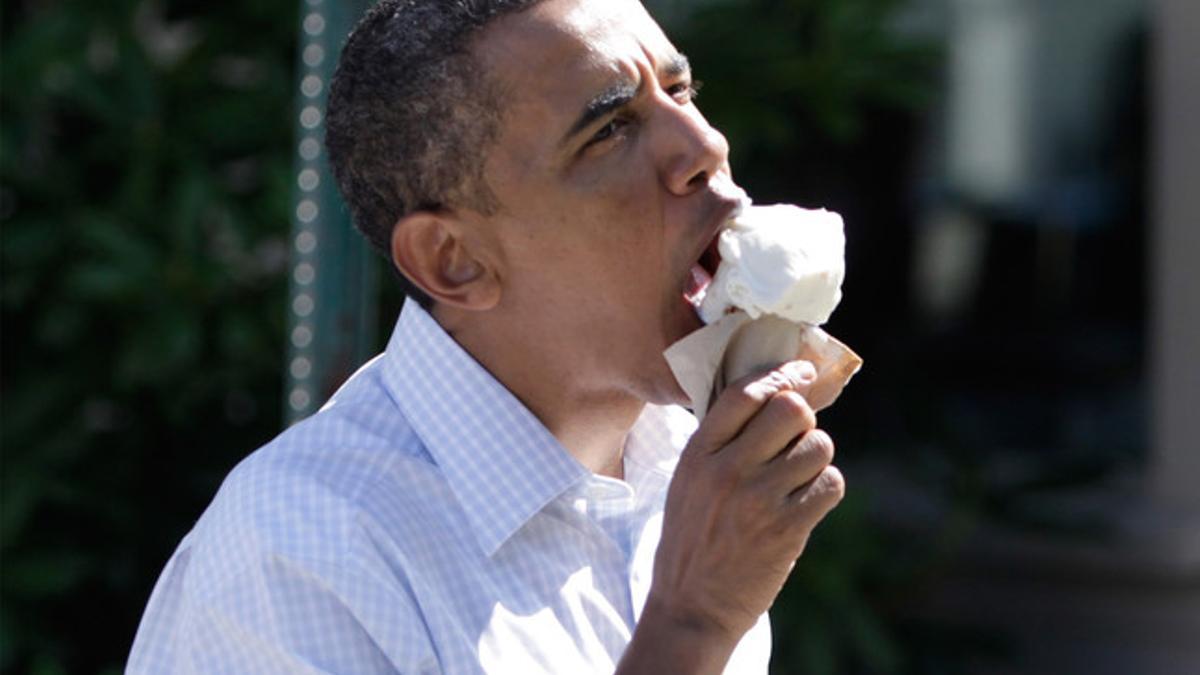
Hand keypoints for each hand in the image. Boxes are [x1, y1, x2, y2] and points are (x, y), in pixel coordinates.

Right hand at [648, 360, 844, 641]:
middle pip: (790, 409)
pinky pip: (830, 484)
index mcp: (699, 453)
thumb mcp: (688, 480)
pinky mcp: (786, 529)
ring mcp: (758, 499)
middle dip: (803, 417)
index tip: (800, 372)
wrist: (691, 604)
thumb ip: (721, 440)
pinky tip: (808, 499)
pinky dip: (826, 488)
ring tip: (800, 474)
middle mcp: (727, 470)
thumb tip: (772, 394)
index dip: (781, 374)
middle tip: (798, 433)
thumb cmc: (693, 536)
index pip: (745, 392)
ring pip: (818, 445)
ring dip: (816, 455)